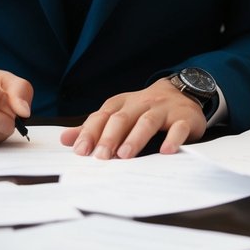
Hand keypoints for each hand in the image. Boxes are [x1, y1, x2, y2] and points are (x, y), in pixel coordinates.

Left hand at [60, 79, 206, 159]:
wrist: (183, 92)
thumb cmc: (145, 109)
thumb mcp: (120, 113)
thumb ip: (94, 127)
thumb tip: (65, 139)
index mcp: (124, 103)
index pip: (104, 115)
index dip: (91, 131)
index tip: (80, 151)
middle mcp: (142, 103)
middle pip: (123, 117)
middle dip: (110, 137)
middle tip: (101, 157)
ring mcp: (164, 109)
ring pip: (148, 121)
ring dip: (135, 138)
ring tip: (125, 155)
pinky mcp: (184, 118)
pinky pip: (178, 127)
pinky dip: (172, 139)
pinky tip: (166, 151)